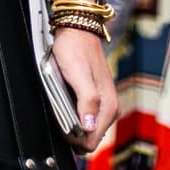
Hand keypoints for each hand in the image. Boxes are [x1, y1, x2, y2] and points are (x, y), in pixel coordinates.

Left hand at [50, 27, 118, 153]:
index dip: (73, 140)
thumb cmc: (75, 48)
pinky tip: (65, 103)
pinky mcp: (97, 98)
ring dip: (72, 124)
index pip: (91, 141)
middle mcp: (110, 108)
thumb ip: (87, 100)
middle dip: (73, 134)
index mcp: (109, 107)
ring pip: (87, 128)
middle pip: (90, 137)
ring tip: (61, 106)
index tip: (60, 128)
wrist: (77, 28)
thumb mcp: (78, 73)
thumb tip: (89, 127)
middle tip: (58, 115)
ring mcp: (104, 104)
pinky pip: (85, 117)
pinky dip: (74, 115)